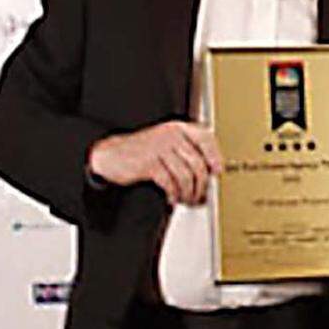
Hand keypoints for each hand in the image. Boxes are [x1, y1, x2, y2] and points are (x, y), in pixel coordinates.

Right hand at [86, 121, 222, 205]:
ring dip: (188, 193)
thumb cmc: (143, 152)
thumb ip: (186, 152)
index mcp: (178, 129)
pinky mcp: (149, 163)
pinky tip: (172, 199)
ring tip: (186, 200)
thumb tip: (208, 174)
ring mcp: (159, 148)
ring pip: (186, 176)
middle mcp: (171, 136)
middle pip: (198, 163)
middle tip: (200, 196)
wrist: (111, 155)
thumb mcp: (167, 144)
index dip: (214, 156)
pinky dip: (173, 194)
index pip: (205, 139)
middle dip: (201, 185)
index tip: (217, 171)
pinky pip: (170, 183)